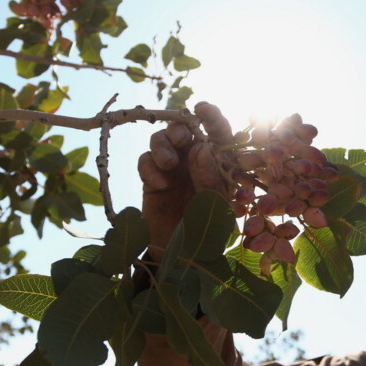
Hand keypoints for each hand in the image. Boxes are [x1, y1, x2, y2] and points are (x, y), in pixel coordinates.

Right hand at [137, 102, 233, 259]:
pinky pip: (145, 160)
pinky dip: (150, 166)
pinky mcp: (152, 179)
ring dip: (163, 144)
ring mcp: (173, 169)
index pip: (219, 133)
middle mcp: (196, 161)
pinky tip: (159, 183)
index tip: (203, 108)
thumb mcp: (215, 205)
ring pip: (162, 139)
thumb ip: (210, 177)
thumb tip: (201, 146)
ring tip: (168, 163)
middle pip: (186, 129)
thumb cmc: (206, 231)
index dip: (212, 116)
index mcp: (219, 163)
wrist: (178, 257)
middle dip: (181, 127)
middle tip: (181, 138)